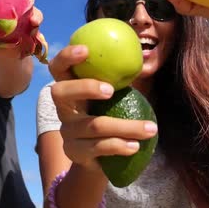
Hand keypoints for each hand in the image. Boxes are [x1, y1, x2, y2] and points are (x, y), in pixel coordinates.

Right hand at [48, 45, 157, 169]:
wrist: (98, 157)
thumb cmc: (108, 116)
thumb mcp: (112, 97)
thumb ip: (117, 79)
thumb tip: (141, 58)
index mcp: (69, 88)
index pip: (58, 67)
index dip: (67, 56)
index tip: (86, 50)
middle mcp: (62, 108)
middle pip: (60, 92)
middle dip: (85, 87)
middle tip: (111, 90)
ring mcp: (66, 130)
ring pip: (93, 125)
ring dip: (126, 126)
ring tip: (150, 128)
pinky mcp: (74, 151)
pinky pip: (98, 147)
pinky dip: (119, 145)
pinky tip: (136, 146)